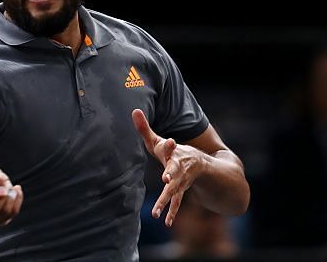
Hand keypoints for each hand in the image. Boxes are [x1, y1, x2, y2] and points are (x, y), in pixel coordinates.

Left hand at [132, 109, 203, 226]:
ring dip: (165, 200)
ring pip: (174, 191)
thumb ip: (145, 128)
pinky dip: (171, 211)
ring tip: (155, 213)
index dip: (169, 144)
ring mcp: (181, 180)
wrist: (199, 164)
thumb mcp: (159, 140)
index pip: (171, 147)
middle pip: (175, 170)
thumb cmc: (171, 151)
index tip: (170, 141)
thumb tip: (134, 110)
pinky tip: (165, 222)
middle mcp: (179, 167)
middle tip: (165, 179)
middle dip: (171, 174)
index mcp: (173, 152)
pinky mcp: (181, 190)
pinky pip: (177, 202)